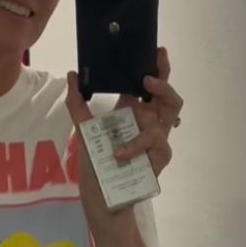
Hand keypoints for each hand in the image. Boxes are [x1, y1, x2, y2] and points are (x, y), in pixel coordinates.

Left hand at [66, 47, 183, 211]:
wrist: (102, 196)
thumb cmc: (97, 164)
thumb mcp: (84, 130)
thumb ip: (77, 102)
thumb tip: (73, 75)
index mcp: (133, 111)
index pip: (148, 84)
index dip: (157, 67)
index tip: (156, 50)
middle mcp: (148, 121)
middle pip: (167, 94)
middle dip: (164, 78)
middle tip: (150, 74)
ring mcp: (156, 138)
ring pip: (172, 112)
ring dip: (162, 97)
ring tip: (142, 97)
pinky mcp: (160, 156)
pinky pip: (155, 142)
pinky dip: (135, 145)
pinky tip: (119, 154)